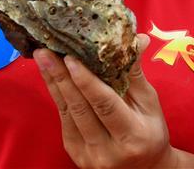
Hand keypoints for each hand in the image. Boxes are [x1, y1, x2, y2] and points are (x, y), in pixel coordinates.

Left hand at [35, 34, 174, 168]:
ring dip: (53, 83)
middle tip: (46, 51)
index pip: (105, 105)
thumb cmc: (151, 132)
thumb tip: (138, 38)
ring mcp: (89, 156)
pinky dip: (58, 96)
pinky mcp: (75, 155)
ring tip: (43, 58)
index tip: (71, 58)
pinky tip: (51, 77)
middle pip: (80, 109)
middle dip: (60, 77)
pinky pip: (64, 121)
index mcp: (132, 136)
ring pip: (68, 113)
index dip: (87, 82)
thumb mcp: (150, 103)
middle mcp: (108, 151)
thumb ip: (137, 73)